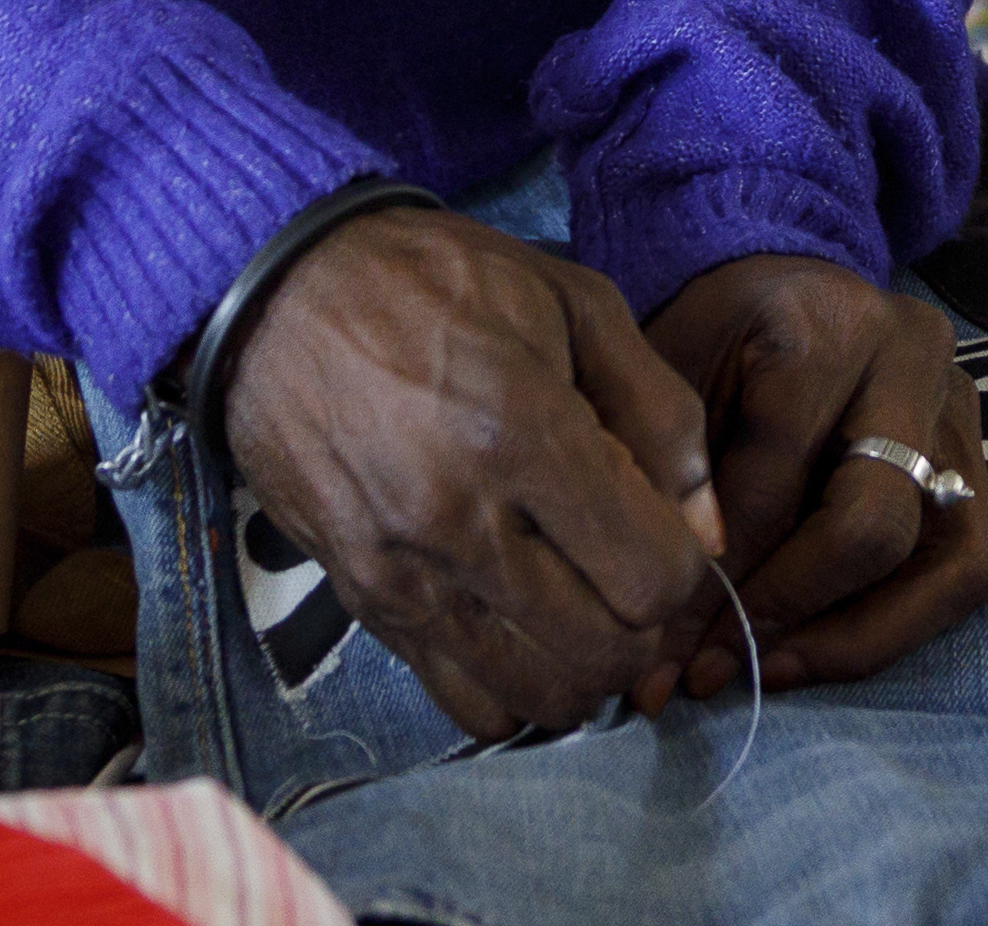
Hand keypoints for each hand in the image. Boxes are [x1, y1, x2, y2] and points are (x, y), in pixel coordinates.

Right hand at [218, 203, 728, 741]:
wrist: (280, 296)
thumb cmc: (439, 283)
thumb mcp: (576, 304)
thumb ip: (662, 415)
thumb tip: (708, 532)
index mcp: (522, 434)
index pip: (651, 576)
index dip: (683, 565)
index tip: (667, 529)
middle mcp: (458, 522)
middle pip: (604, 653)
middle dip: (644, 626)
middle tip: (632, 575)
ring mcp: (401, 575)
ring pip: (538, 695)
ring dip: (583, 667)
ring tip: (582, 606)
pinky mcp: (359, 603)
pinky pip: (463, 705)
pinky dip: (513, 687)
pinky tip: (521, 628)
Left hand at [633, 253, 987, 700]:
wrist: (776, 290)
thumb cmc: (710, 341)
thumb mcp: (669, 387)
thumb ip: (675, 493)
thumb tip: (673, 645)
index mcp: (830, 325)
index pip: (778, 478)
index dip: (717, 580)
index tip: (659, 659)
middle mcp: (919, 362)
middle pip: (877, 527)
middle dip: (788, 614)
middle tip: (713, 669)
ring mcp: (965, 416)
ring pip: (956, 564)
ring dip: (861, 640)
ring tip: (774, 670)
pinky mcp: (984, 464)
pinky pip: (987, 565)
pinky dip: (922, 618)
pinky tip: (836, 638)